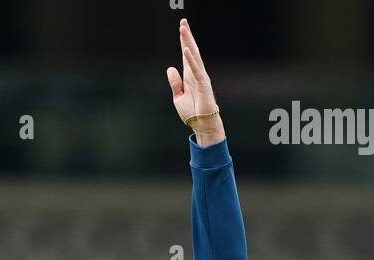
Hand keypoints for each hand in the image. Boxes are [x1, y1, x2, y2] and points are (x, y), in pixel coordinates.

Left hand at [166, 19, 223, 143]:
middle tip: (183, 21)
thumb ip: (175, 83)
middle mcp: (196, 73)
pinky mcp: (203, 84)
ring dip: (188, 42)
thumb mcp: (178, 97)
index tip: (181, 28)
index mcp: (189, 76)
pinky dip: (191, 60)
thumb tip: (170, 68)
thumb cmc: (192, 113)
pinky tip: (186, 50)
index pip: (186, 55)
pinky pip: (196, 69)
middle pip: (190, 50)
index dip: (183, 41)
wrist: (202, 125)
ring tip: (183, 29)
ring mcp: (200, 77)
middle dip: (186, 36)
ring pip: (194, 56)